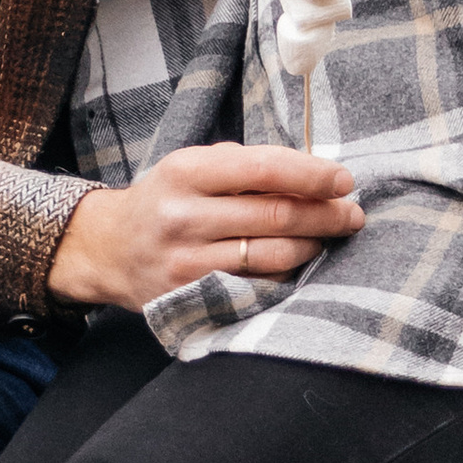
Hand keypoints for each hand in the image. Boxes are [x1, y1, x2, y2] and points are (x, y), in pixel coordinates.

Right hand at [48, 143, 363, 310]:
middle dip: (326, 214)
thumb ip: (247, 165)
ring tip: (332, 236)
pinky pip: (257, 286)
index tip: (344, 179)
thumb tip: (316, 172)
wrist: (109, 250)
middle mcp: (183, 217)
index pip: (264, 169)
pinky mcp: (192, 297)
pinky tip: (302, 263)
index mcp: (186, 172)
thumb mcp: (193, 168)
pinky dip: (288, 274)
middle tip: (353, 214)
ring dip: (314, 245)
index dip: (313, 174)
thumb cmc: (166, 201)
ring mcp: (187, 262)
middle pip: (276, 215)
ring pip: (273, 255)